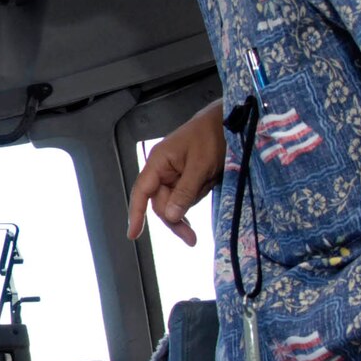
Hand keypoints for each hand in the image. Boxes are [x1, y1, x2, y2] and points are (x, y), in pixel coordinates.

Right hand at [126, 102, 225, 244]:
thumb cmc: (211, 135)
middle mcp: (162, 170)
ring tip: (210, 182)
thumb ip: (184, 192)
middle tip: (191, 238)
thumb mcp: (200, 166)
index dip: (136, 214)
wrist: (227, 121)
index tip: (133, 234)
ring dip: (191, 203)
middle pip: (161, 203)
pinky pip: (186, 195)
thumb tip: (170, 216)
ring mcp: (174, 174)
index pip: (141, 192)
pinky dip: (196, 196)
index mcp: (158, 162)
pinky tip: (207, 183)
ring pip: (175, 202)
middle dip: (175, 219)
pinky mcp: (186, 176)